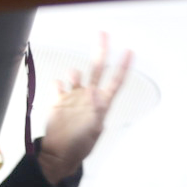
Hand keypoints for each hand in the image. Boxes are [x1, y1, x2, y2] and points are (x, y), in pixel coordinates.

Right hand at [36, 32, 132, 183]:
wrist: (58, 154)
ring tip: (73, 81)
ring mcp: (73, 98)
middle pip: (97, 69)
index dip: (123, 67)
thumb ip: (94, 111)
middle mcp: (88, 97)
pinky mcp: (57, 101)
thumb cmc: (79, 146)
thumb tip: (95, 93)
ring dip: (74, 74)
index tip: (130, 51)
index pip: (115, 82)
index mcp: (101, 104)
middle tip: (103, 33)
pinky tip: (58, 95)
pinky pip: (57, 85)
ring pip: (75, 75)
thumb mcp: (91, 131)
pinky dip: (58, 86)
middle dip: (100, 51)